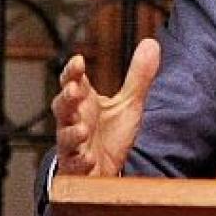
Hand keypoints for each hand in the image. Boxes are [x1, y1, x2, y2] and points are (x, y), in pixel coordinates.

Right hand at [51, 39, 160, 175]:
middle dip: (66, 98)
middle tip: (74, 90)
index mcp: (84, 103)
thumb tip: (152, 43)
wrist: (104, 171)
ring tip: (81, 128)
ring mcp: (73, 146)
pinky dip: (80, 161)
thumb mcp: (129, 103)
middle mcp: (74, 121)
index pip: (73, 82)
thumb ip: (138, 76)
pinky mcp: (76, 169)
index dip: (73, 72)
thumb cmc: (110, 135)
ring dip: (71, 132)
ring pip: (64, 137)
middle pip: (62, 107)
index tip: (78, 61)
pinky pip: (74, 165)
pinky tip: (88, 158)